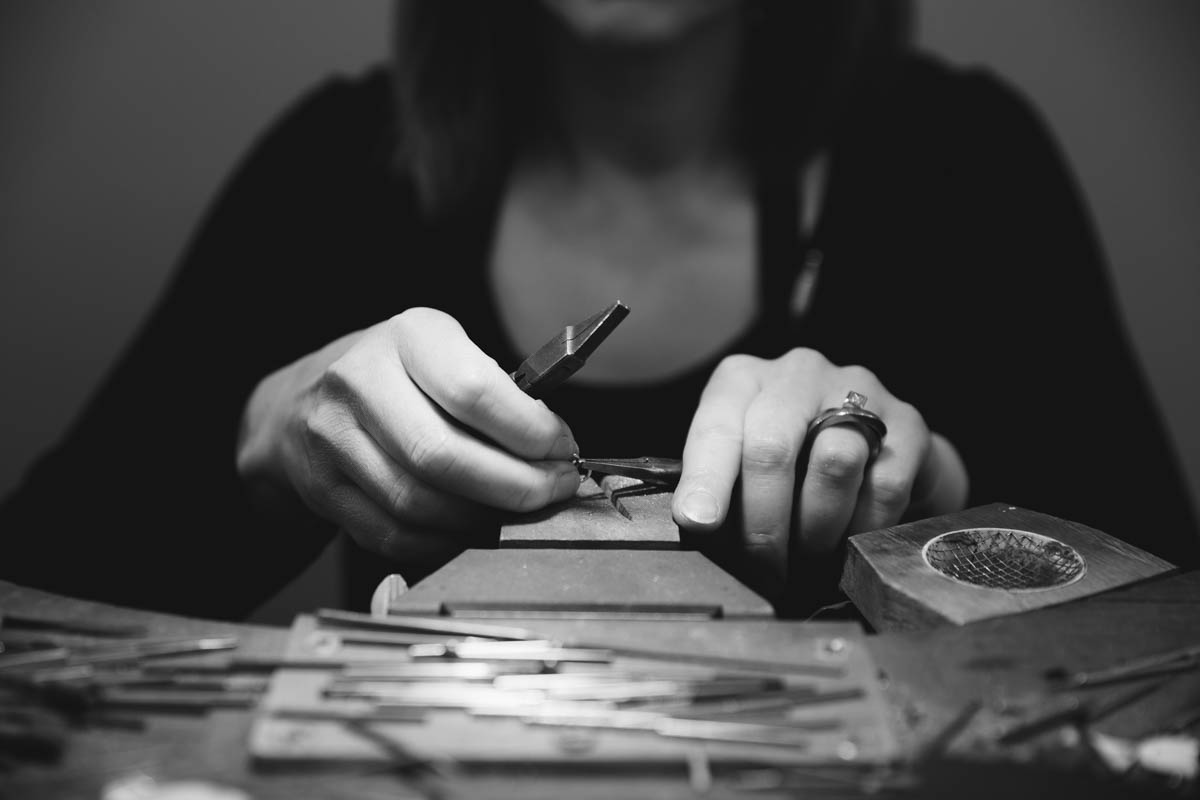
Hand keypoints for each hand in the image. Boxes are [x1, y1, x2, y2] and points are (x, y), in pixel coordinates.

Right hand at [236, 308, 580, 562]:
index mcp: (407, 336)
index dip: (531, 433)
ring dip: (482, 519)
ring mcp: (333, 438)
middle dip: (515, 487)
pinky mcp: (322, 490)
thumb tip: (556, 452)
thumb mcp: (442, 353)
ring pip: (419, 503)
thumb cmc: (396, 377)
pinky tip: (472, 530)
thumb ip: (496, 391)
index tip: (563, 450)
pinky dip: (444, 542)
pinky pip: (394, 535)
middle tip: (553, 492)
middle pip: (444, 456)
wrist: (297, 403)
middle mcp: (360, 381)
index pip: (475, 392)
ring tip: (516, 513)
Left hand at [672, 348, 966, 591]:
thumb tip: (696, 524)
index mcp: (743, 380)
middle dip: (763, 524)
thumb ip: (717, 486)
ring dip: (816, 529)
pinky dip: (861, 527)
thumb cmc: (792, 462)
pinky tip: (849, 540)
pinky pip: (882, 486)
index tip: (699, 522)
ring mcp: (857, 391)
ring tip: (807, 556)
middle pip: (771, 448)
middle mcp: (797, 374)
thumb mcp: (740, 465)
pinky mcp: (907, 424)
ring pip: (833, 464)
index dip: (706, 480)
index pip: (716, 427)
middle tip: (764, 570)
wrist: (874, 453)